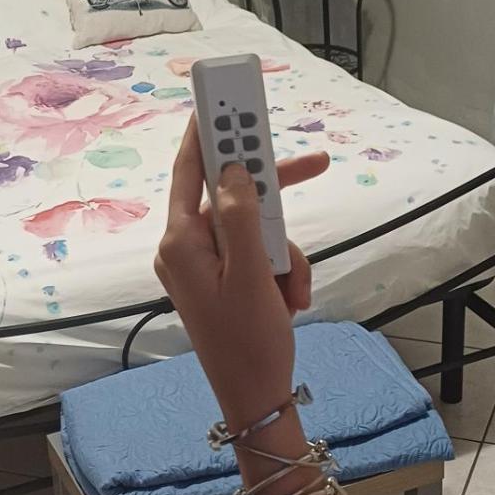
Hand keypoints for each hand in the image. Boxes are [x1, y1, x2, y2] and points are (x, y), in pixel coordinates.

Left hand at [155, 117, 328, 424]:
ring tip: (293, 291)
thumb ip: (242, 215)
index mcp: (181, 243)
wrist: (256, 397)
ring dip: (286, 254)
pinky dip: (282, 272)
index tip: (219, 97)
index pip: (191, 170)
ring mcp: (205, 265)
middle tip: (312, 165)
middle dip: (274, 203)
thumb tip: (234, 172)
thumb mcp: (252, 274)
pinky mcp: (224, 279)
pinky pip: (259, 255)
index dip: (207, 130)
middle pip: (234, 197)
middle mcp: (186, 248)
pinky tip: (289, 301)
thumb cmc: (250, 342)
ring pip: (257, 229)